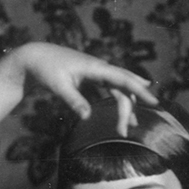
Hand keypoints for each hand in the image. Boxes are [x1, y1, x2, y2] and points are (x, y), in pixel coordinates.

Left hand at [15, 43, 159, 113]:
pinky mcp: (93, 75)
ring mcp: (98, 70)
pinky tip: (126, 106)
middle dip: (129, 107)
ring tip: (128, 126)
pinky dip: (121, 96)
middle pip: (124, 86)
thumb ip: (74, 101)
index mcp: (96, 67)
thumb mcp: (59, 87)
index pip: (124, 79)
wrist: (36, 57)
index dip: (140, 91)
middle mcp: (101, 67)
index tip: (153, 102)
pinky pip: (113, 85)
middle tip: (126, 130)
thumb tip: (87, 117)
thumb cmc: (47, 70)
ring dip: (126, 105)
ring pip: (120, 86)